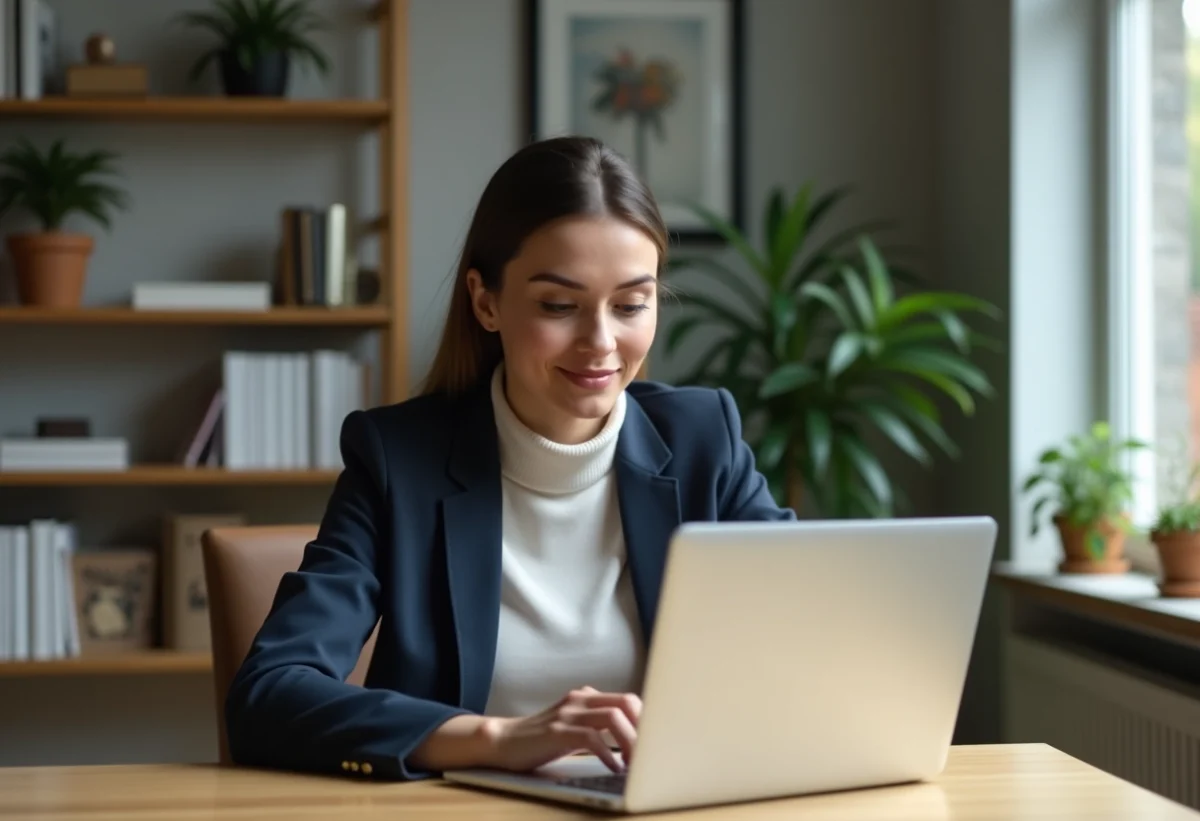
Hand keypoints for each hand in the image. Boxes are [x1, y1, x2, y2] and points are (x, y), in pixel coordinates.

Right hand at [481, 686, 640, 773]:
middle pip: (626, 702)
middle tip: (651, 753)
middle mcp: (580, 700)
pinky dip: (607, 754)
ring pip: (613, 718)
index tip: (657, 742)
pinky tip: (613, 768)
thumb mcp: (574, 725)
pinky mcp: (556, 731)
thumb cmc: (542, 738)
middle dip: (643, 728)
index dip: (646, 719)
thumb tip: (634, 740)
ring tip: (636, 763)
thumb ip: (598, 724)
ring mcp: (567, 714)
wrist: (504, 741)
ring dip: (631, 742)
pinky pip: (591, 738)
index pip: (628, 699)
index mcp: (587, 696)